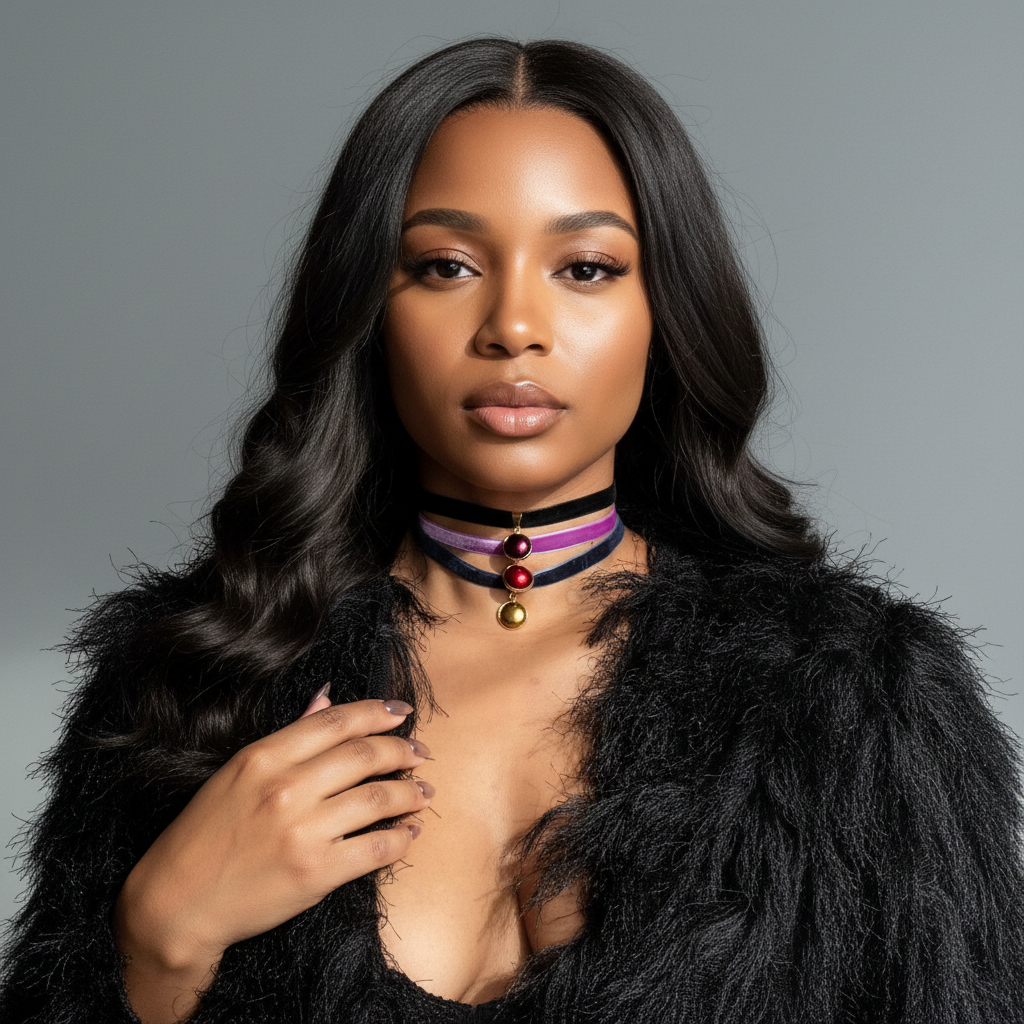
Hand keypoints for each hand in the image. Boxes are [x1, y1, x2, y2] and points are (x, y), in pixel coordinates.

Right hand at [114, 691, 430, 978]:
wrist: (176, 905)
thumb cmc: (203, 836)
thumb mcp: (237, 773)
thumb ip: (288, 735)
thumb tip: (327, 699)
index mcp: (264, 757)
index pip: (336, 722)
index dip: (377, 713)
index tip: (402, 713)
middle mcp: (286, 789)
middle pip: (365, 756)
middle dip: (402, 751)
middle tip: (421, 755)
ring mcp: (303, 832)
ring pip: (379, 798)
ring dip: (411, 793)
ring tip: (423, 793)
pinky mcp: (316, 873)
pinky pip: (377, 847)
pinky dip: (402, 837)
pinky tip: (409, 833)